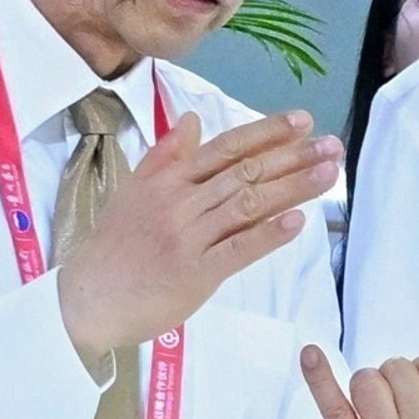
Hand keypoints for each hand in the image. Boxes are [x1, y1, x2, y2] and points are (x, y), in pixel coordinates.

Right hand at [54, 113, 337, 360]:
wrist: (86, 297)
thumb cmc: (113, 248)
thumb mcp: (132, 191)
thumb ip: (165, 156)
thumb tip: (193, 120)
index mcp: (168, 179)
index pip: (226, 148)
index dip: (266, 133)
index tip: (303, 122)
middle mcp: (180, 201)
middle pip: (244, 172)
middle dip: (292, 157)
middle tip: (332, 146)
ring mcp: (188, 236)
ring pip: (247, 204)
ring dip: (292, 188)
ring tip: (328, 175)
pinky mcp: (195, 273)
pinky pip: (237, 249)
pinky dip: (268, 234)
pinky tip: (297, 222)